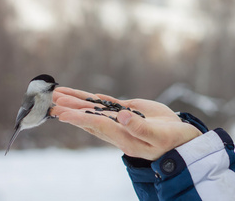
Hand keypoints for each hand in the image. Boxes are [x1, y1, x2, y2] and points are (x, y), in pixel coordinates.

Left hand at [51, 87, 202, 160]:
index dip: (78, 117)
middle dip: (70, 107)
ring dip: (79, 101)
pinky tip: (88, 95)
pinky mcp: (131, 112)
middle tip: (52, 99)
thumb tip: (120, 116)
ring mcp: (123, 120)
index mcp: (122, 136)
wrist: (182, 140)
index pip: (95, 124)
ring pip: (96, 109)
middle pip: (89, 116)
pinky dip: (98, 99)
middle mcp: (118, 128)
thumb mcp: (157, 135)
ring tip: (61, 94)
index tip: (61, 112)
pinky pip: (110, 104)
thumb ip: (139, 127)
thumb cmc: (172, 140)